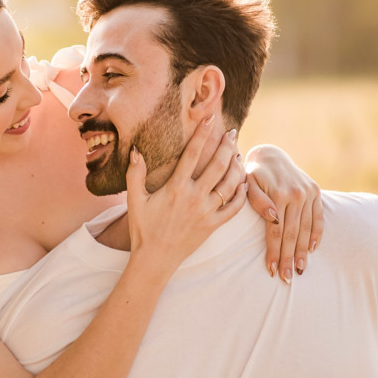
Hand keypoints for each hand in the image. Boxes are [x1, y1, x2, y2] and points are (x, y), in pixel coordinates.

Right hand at [126, 117, 247, 277]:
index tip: (211, 118)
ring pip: (230, 184)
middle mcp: (194, 197)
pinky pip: (234, 207)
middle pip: (218, 165)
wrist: (154, 259)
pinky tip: (243, 182)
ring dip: (237, 166)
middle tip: (232, 133)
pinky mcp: (213, 225)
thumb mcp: (134, 200)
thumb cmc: (143, 228)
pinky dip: (241, 193)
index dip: (203, 133)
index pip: (193, 154)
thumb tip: (136, 150)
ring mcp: (206, 212)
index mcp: (176, 188)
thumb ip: (135, 174)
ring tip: (238, 154)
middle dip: (227, 145)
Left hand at [242, 144, 323, 282]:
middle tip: (287, 279)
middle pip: (293, 234)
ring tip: (300, 269)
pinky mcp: (316, 192)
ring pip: (307, 229)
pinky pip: (318, 218)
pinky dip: (317, 234)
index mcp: (279, 194)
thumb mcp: (248, 183)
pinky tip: (312, 250)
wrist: (270, 155)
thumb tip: (272, 218)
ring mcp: (309, 193)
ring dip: (303, 251)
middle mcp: (297, 194)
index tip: (272, 270)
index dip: (274, 252)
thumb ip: (257, 201)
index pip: (277, 231)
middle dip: (289, 258)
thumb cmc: (253, 174)